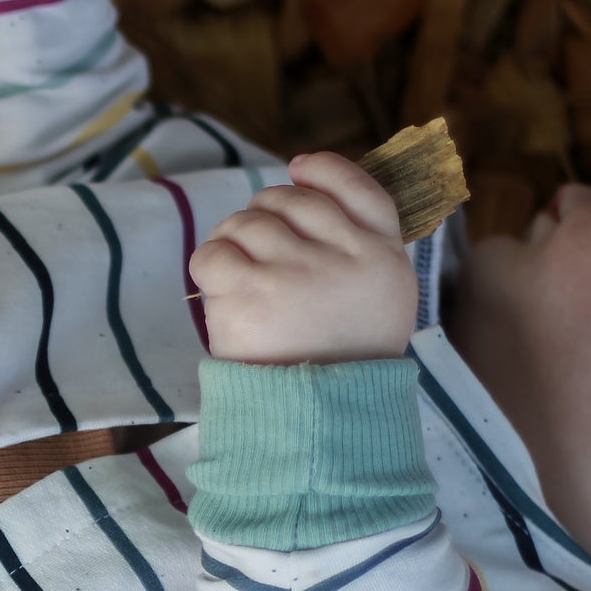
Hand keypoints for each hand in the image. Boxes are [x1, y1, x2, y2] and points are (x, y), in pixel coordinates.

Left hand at [189, 151, 418, 365]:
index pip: (358, 187)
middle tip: (253, 251)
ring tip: (234, 275)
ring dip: (231, 241)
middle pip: (290, 201)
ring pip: (247, 222)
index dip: (323, 170)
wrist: (318, 421)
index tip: (297, 168)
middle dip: (263, 217)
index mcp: (383, 256)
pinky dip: (208, 263)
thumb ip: (359, 251)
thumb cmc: (343, 367)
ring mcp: (295, 271)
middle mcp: (343, 255)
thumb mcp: (381, 303)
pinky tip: (216, 287)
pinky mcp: (250, 294)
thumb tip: (307, 187)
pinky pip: (213, 253)